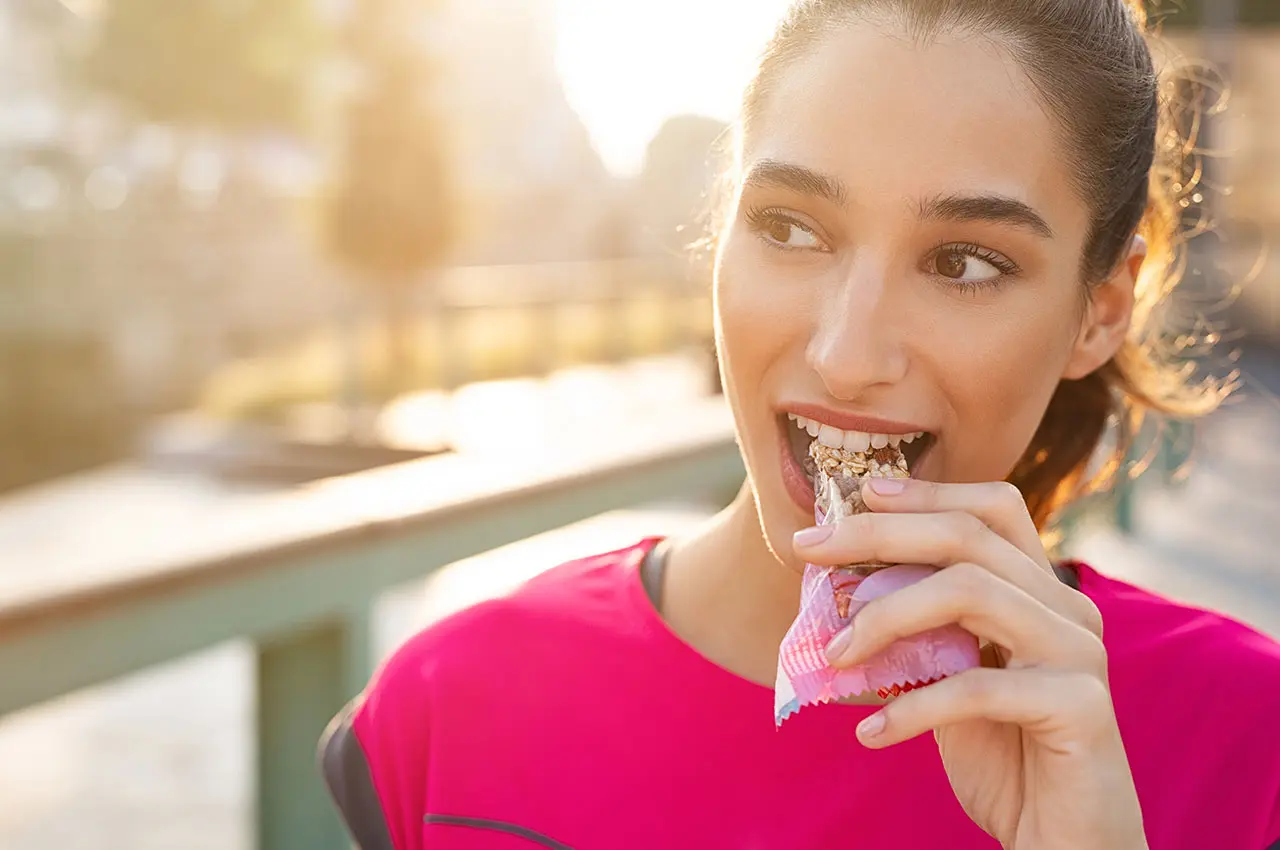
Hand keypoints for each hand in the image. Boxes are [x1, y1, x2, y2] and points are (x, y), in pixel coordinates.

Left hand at [792, 478, 1146, 849]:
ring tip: (833, 656)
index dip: (927, 493)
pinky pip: (976, 688)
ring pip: (970, 592)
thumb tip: (841, 589)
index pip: (993, 509)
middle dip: (878, 535)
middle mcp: (1068, 609)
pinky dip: (911, 709)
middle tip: (808, 549)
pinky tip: (871, 734)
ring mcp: (1079, 654)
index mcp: (1042, 592)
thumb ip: (919, 633)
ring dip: (885, 616)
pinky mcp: (1080, 708)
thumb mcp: (950, 679)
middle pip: (968, 537)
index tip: (860, 493)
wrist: (1066, 843)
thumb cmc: (1005, 757)